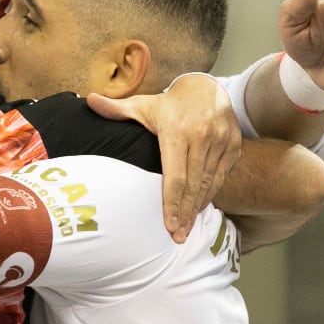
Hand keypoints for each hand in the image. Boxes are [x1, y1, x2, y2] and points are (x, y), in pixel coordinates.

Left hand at [86, 74, 241, 242]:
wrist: (206, 88)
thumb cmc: (168, 104)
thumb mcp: (143, 105)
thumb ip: (117, 109)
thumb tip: (90, 101)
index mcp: (177, 129)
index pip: (175, 175)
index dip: (172, 202)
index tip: (169, 225)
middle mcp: (203, 135)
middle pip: (193, 183)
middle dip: (185, 212)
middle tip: (178, 235)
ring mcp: (221, 140)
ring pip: (209, 182)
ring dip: (198, 207)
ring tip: (187, 228)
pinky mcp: (234, 145)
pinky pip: (221, 175)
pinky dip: (211, 193)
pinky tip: (200, 207)